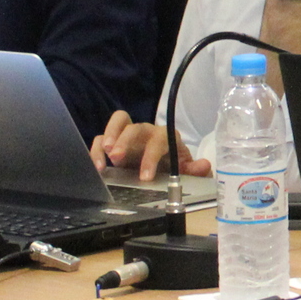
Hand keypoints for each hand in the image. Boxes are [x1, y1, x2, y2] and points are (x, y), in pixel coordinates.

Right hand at [90, 111, 209, 181]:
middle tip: (117, 157)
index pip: (159, 140)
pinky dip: (96, 149)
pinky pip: (100, 138)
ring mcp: (127, 135)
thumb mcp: (183, 168)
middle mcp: (146, 132)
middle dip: (125, 140)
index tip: (145, 177)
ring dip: (109, 136)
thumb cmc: (171, 163)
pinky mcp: (112, 142)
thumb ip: (194, 169)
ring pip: (118, 122)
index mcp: (165, 137)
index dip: (151, 157)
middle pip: (136, 127)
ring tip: (105, 154)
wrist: (161, 163)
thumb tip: (204, 166)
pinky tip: (96, 166)